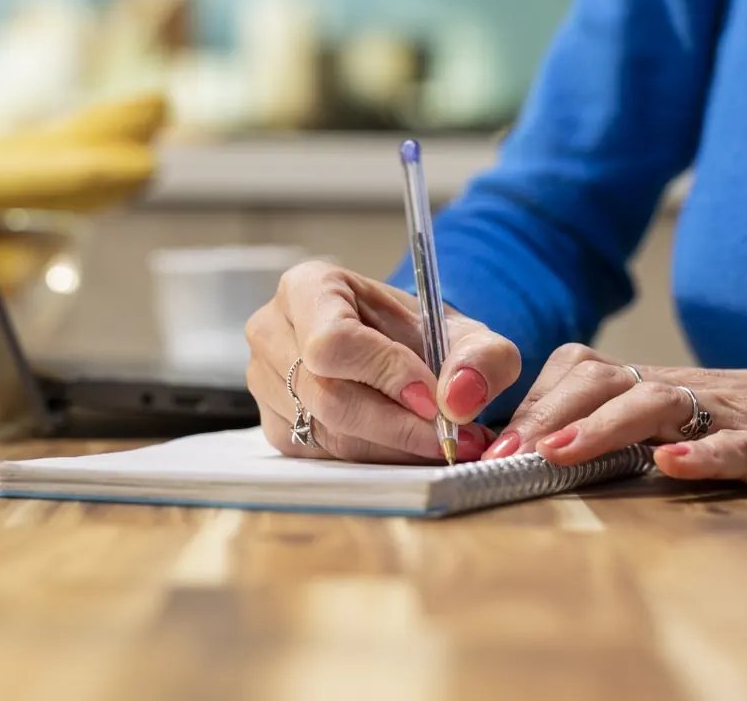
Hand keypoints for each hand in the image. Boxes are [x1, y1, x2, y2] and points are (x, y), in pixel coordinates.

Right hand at [245, 261, 520, 463]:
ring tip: (441, 442)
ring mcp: (265, 382)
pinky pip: (323, 457)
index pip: (334, 341)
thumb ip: (481, 358)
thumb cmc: (421, 336)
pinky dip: (373, 459)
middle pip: (327, 395)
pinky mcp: (275, 425)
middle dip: (398, 425)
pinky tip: (405, 447)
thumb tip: (460, 398)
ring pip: (327, 433)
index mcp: (308, 288)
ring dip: (392, 448)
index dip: (385, 375)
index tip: (434, 399)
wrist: (400, 353)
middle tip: (452, 438)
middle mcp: (273, 331)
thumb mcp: (464, 333)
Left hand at [486, 345, 746, 487]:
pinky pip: (739, 444)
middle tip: (505, 453)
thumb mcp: (681, 421)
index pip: (580, 375)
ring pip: (659, 401)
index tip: (488, 441)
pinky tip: (674, 465)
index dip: (534, 404)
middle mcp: (685, 389)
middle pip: (604, 378)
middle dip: (548, 414)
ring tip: (561, 454)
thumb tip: (536, 453)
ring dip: (603, 427)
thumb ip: (620, 430)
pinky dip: (705, 453)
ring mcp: (732, 409)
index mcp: (656, 386)